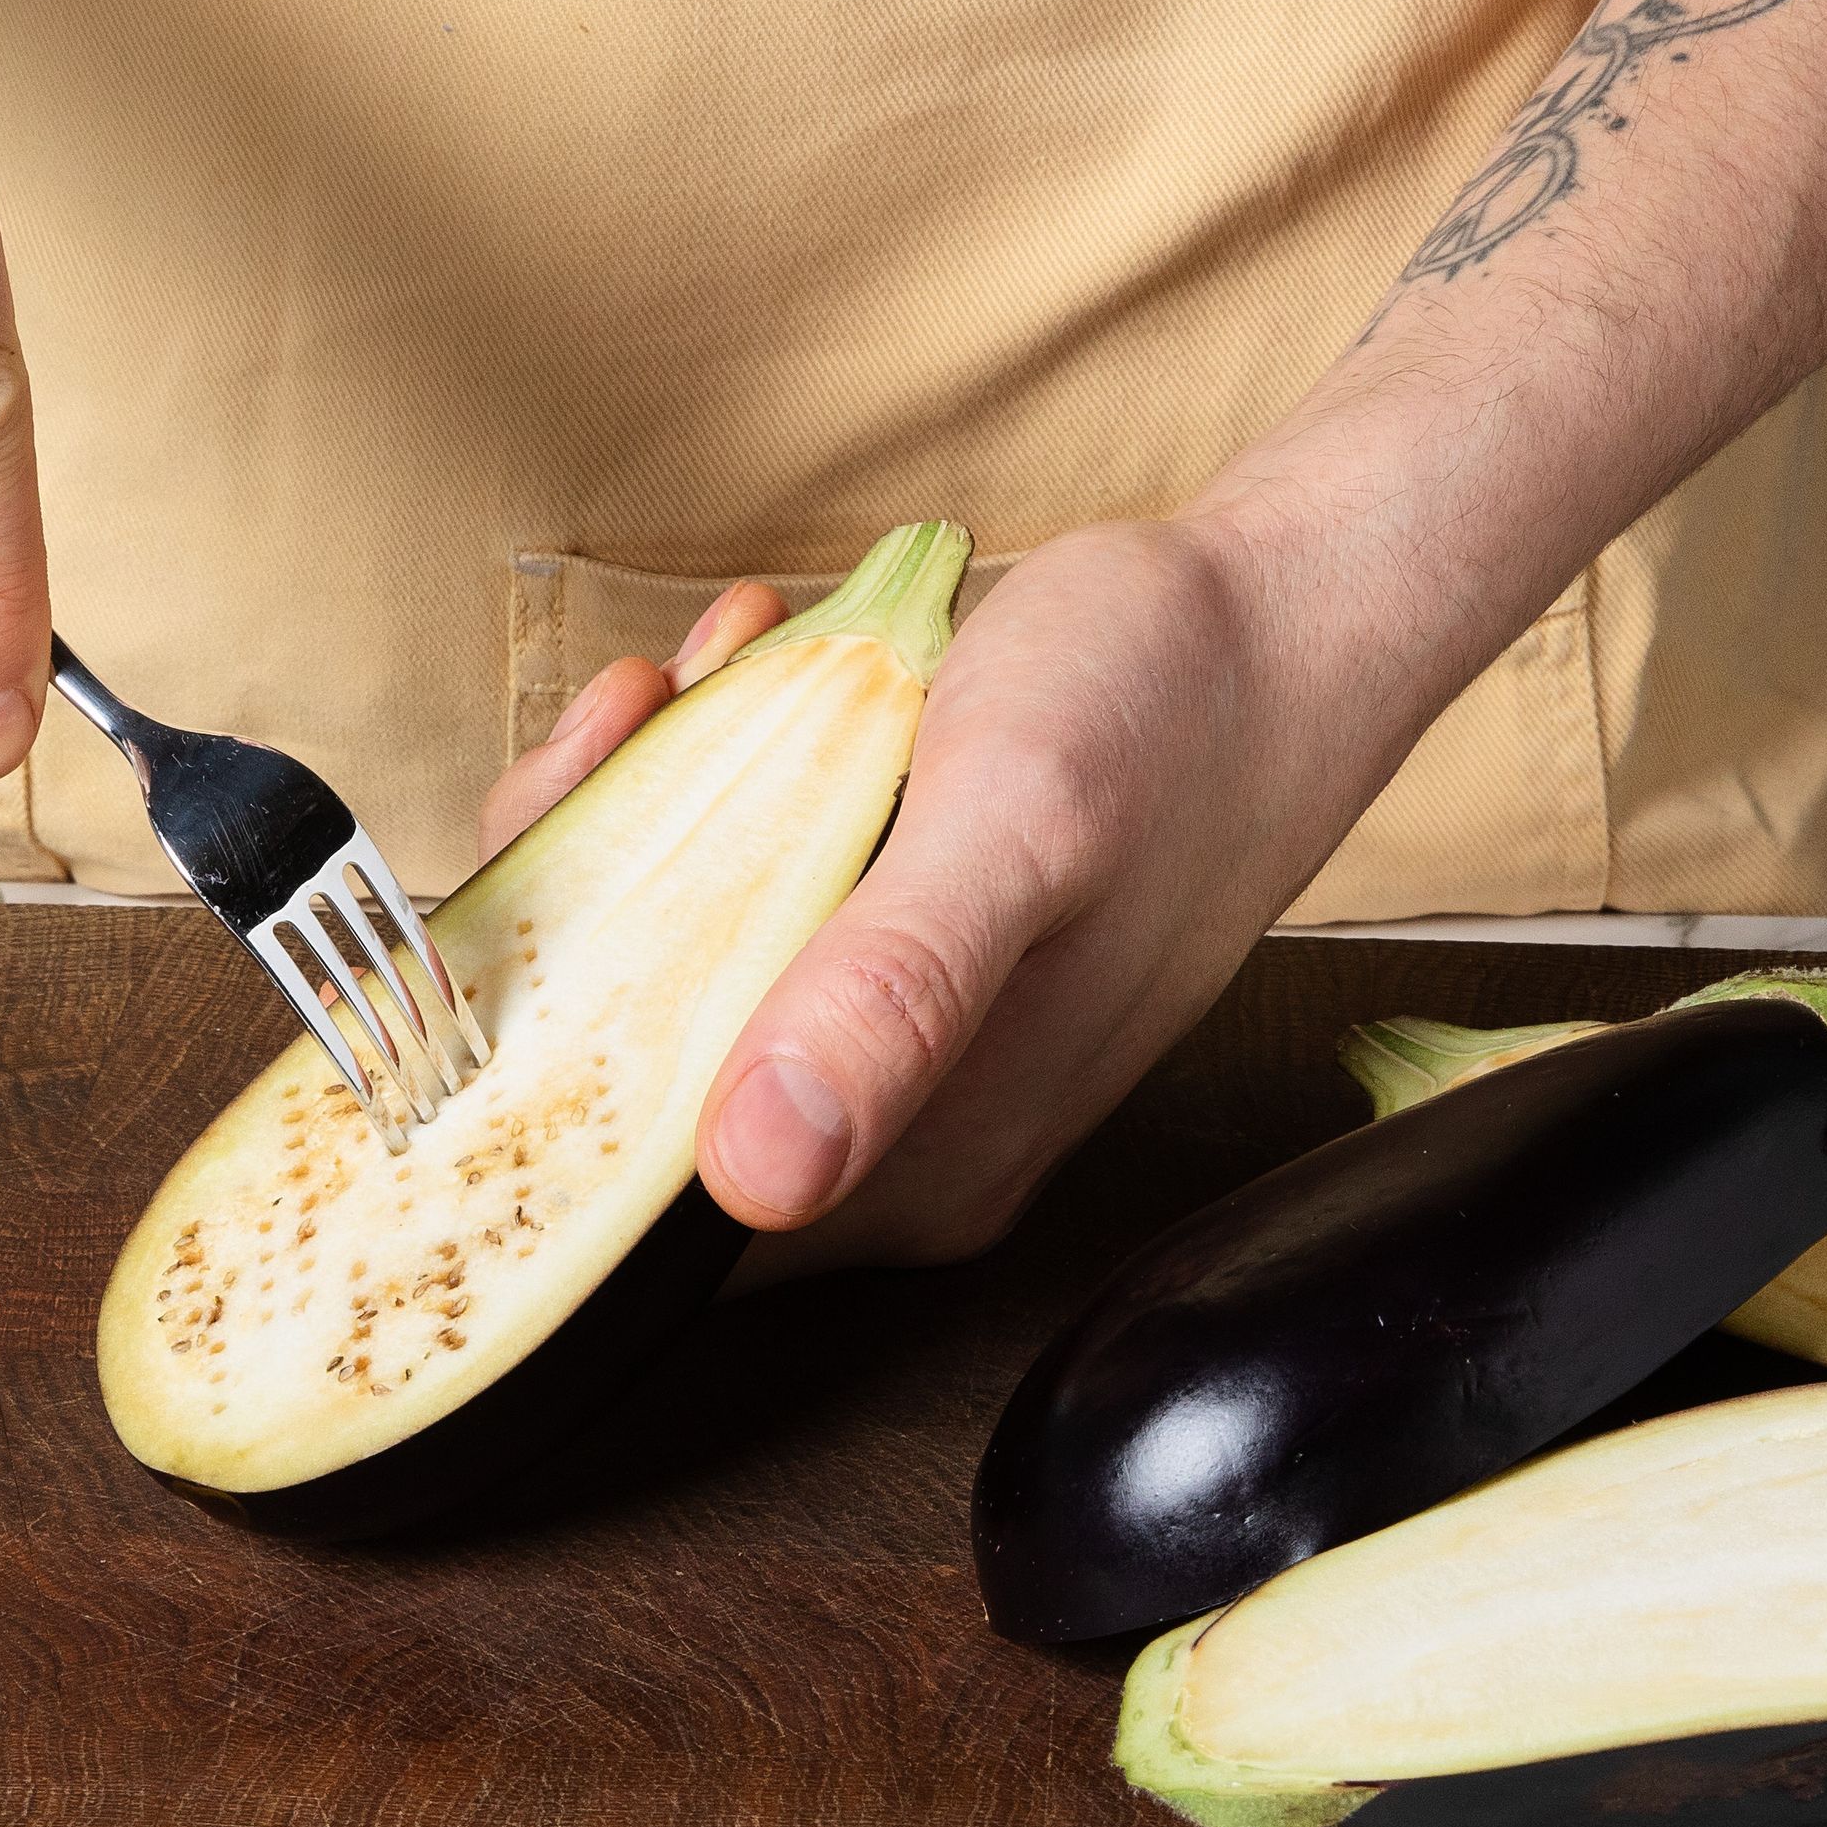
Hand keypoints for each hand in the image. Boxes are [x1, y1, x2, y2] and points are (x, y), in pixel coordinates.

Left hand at [478, 515, 1421, 1274]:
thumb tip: (759, 1169)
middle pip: (625, 1086)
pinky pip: (746, 919)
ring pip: (674, 983)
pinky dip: (718, 794)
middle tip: (626, 724)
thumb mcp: (1013, 822)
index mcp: (909, 1173)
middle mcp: (888, 1149)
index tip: (556, 861)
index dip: (542, 1055)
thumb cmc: (1168, 713)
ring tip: (699, 675)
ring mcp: (893, 1064)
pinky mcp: (896, 976)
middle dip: (584, 900)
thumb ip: (890, 992)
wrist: (1284, 629)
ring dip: (649, 820)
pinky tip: (752, 679)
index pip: (631, 1197)